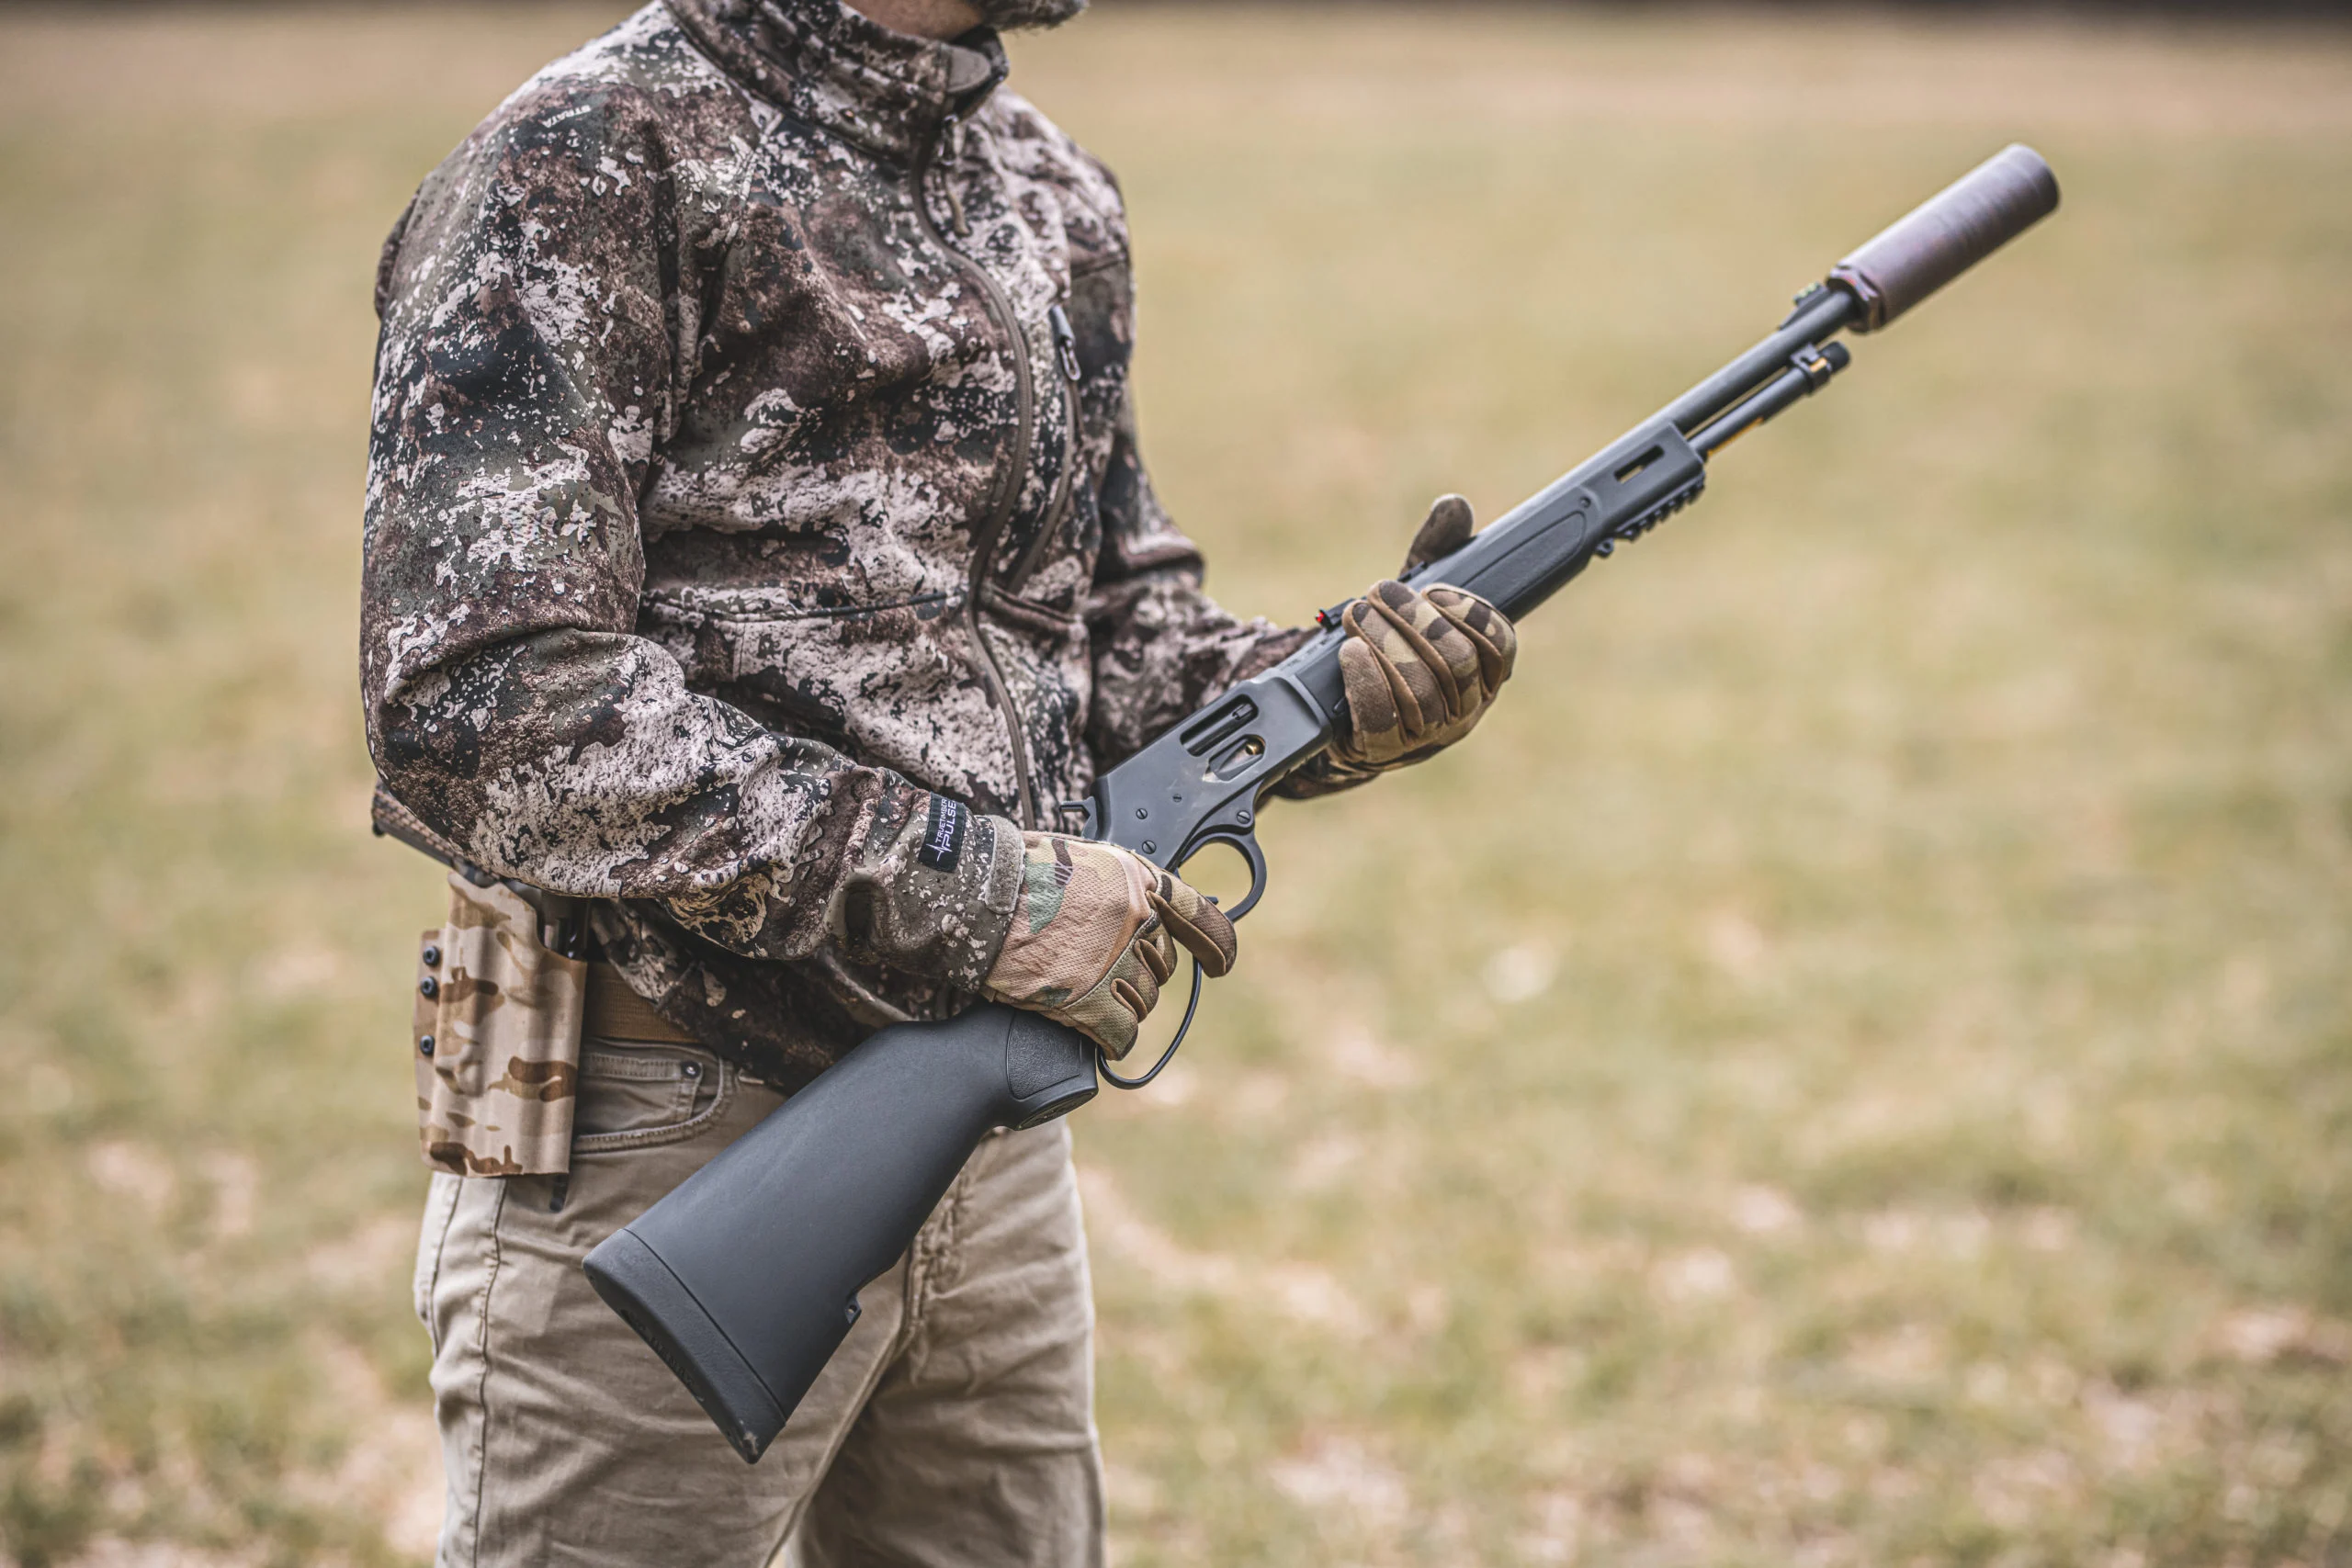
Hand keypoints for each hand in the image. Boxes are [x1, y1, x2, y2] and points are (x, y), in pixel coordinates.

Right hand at [982, 833, 1237, 1058]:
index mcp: (1137, 879)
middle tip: (1100, 972)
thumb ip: (1119, 887)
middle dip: (1139, 975)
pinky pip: (1120, 1032)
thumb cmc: (1016, 874)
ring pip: (1143, 1002)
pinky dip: (1113, 1039)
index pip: (1199, 913)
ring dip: (1121, 1006)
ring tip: (1084, 995)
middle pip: (1163, 967)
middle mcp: (1134, 918)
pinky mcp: (1085, 998)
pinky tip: (1098, 1036)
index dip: (1216, 945)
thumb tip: (1142, 917)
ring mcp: (1111, 960)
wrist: (972, 895)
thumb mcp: (1082, 859)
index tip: (1220, 964)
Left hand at [1319, 495, 1517, 779]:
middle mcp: (1465, 709)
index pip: (1500, 643)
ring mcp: (1427, 736)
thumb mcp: (1413, 598)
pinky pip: (1383, 720)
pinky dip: (1366, 681)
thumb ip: (1436, 553)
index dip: (1469, 611)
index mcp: (1485, 673)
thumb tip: (1453, 506)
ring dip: (1384, 643)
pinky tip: (1349, 653)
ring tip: (1355, 614)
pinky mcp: (1384, 751)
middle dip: (1415, 620)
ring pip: (1420, 690)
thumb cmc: (1389, 647)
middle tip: (1378, 591)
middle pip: (1457, 663)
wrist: (1337, 706)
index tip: (1433, 587)